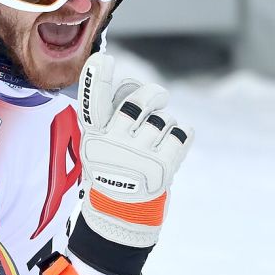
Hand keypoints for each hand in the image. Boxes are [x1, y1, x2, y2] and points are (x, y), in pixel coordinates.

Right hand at [77, 53, 191, 247]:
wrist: (122, 216)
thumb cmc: (114, 169)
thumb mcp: (102, 144)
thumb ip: (113, 115)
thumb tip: (136, 87)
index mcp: (95, 136)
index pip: (92, 103)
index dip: (96, 79)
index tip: (103, 59)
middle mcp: (114, 144)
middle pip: (139, 101)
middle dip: (154, 94)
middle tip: (159, 97)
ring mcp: (139, 156)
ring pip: (163, 118)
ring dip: (165, 124)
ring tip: (156, 142)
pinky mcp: (162, 167)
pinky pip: (181, 133)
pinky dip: (181, 136)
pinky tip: (171, 147)